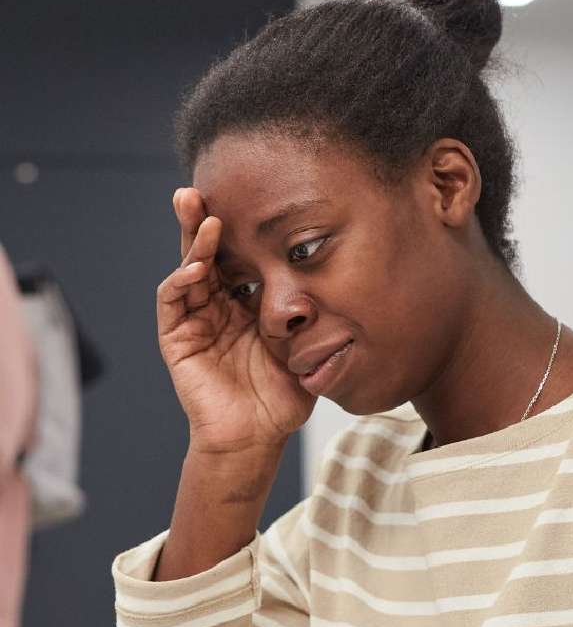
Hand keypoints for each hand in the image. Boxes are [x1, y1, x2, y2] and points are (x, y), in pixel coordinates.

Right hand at [158, 187, 315, 450]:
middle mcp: (217, 305)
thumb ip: (312, 313)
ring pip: (187, 268)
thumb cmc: (284, 395)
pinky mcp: (177, 339)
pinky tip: (197, 267)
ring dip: (192, 242)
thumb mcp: (305, 343)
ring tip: (205, 217)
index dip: (238, 228)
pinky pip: (173, 301)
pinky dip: (181, 280)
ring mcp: (194, 320)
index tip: (247, 195)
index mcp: (246, 302)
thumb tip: (346, 273)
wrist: (258, 437)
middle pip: (206, 252)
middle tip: (199, 188)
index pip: (237, 255)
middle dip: (201, 220)